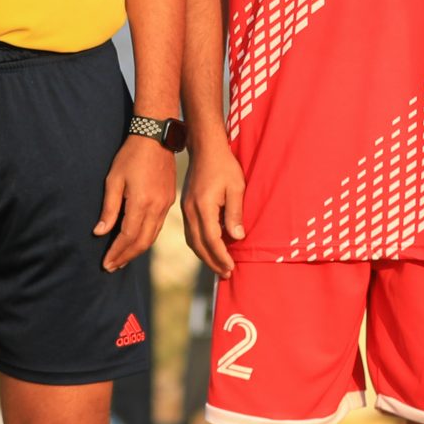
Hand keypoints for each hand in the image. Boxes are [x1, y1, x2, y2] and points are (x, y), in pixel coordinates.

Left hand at [95, 135, 176, 271]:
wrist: (156, 138)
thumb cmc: (131, 156)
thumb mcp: (114, 180)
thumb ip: (109, 208)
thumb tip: (100, 232)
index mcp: (141, 202)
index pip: (128, 236)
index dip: (116, 252)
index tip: (106, 263)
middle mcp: (156, 208)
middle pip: (141, 242)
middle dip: (125, 257)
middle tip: (111, 266)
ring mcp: (165, 205)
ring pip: (151, 237)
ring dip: (136, 251)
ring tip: (121, 259)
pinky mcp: (169, 201)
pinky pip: (157, 227)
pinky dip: (146, 239)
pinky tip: (136, 242)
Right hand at [179, 135, 245, 279]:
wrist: (205, 149)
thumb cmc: (224, 166)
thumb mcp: (236, 187)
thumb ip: (235, 213)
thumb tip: (237, 237)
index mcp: (203, 207)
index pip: (212, 239)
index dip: (221, 256)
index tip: (231, 268)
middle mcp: (191, 211)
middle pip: (199, 245)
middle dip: (212, 261)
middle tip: (226, 274)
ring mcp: (186, 209)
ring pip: (192, 240)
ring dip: (205, 255)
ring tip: (219, 266)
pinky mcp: (186, 207)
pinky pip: (191, 232)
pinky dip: (200, 245)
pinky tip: (210, 248)